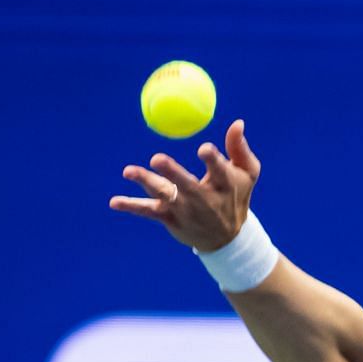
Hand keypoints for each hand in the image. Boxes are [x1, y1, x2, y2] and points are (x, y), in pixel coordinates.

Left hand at [109, 118, 261, 251]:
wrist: (226, 239)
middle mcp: (204, 200)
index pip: (220, 171)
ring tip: (128, 171)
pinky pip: (149, 211)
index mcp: (225, 186)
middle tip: (157, 158)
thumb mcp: (248, 174)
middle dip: (172, 172)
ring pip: (164, 196)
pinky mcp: (170, 219)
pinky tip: (114, 202)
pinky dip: (131, 206)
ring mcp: (185, 211)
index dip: (212, 160)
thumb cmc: (236, 197)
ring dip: (146, 182)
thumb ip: (239, 148)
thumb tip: (237, 122)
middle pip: (187, 185)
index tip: (204, 149)